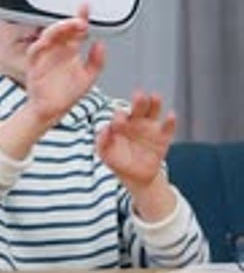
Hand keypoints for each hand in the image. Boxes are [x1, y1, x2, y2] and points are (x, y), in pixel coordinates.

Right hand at [25, 5, 105, 128]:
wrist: (52, 111)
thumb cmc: (67, 95)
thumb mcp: (88, 78)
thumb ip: (96, 62)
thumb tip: (101, 45)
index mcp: (70, 50)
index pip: (76, 30)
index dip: (81, 17)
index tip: (86, 8)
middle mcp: (57, 50)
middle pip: (63, 29)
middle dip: (71, 23)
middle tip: (81, 21)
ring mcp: (45, 56)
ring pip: (48, 35)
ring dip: (58, 29)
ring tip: (69, 27)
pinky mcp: (34, 65)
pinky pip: (34, 51)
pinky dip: (40, 45)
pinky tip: (47, 41)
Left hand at [96, 91, 176, 219]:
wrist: (135, 177)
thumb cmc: (118, 161)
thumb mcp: (106, 153)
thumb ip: (102, 141)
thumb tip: (104, 129)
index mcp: (121, 122)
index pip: (120, 115)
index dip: (120, 116)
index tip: (119, 121)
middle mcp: (137, 121)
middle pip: (138, 107)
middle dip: (139, 101)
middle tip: (139, 95)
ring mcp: (150, 128)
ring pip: (153, 111)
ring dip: (155, 104)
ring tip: (155, 97)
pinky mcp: (162, 138)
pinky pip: (167, 127)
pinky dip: (170, 121)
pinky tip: (171, 115)